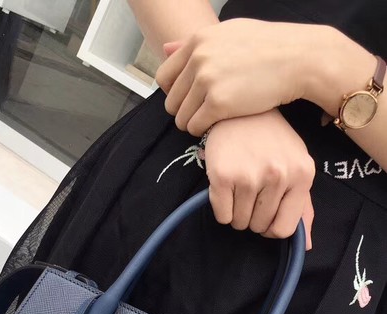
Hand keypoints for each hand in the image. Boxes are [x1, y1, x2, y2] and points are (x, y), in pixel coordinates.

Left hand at [156, 19, 311, 135]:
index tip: (189, 99)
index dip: (174, 93)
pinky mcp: (218, 103)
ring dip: (193, 124)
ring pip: (181, 117)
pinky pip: (195, 126)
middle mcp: (198, 59)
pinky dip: (203, 131)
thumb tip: (165, 48)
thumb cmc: (268, 47)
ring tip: (211, 121)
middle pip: (171, 101)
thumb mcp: (229, 33)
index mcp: (198, 41)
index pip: (164, 77)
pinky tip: (217, 126)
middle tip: (202, 114)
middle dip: (184, 112)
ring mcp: (207, 81)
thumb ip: (197, 43)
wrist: (298, 58)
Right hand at [202, 110, 314, 248]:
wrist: (242, 110)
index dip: (271, 227)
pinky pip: (222, 216)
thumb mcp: (296, 167)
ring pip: (239, 223)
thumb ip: (303, 207)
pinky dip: (221, 208)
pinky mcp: (222, 176)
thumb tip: (306, 246)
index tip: (265, 214)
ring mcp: (249, 176)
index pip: (284, 228)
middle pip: (259, 227)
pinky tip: (226, 187)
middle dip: (252, 216)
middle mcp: (278, 175)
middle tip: (250, 192)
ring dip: (236, 213)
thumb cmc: (271, 142)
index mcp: (302, 175)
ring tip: (238, 187)